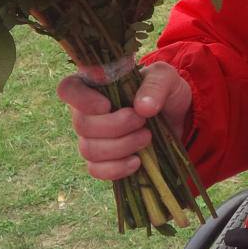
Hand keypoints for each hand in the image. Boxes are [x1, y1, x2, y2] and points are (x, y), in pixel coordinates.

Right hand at [57, 61, 191, 180]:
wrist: (178, 118)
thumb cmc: (165, 91)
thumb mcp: (167, 78)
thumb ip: (156, 85)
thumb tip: (142, 107)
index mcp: (97, 86)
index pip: (68, 89)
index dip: (81, 100)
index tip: (107, 105)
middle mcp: (88, 112)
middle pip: (82, 125)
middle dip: (115, 126)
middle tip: (142, 120)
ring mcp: (94, 138)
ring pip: (89, 149)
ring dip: (121, 146)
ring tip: (146, 137)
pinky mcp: (104, 160)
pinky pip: (96, 170)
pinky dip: (117, 168)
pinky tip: (137, 161)